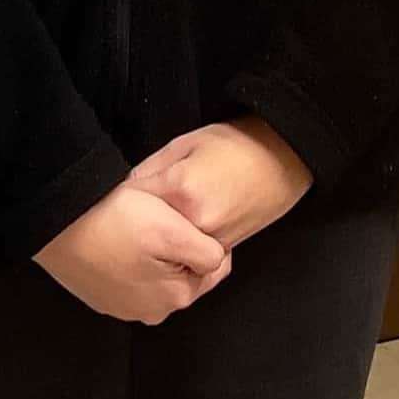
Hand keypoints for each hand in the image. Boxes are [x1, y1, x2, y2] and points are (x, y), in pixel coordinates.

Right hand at [35, 180, 231, 324]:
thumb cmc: (113, 221)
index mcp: (174, 297)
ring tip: (135, 225)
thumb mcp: (173, 229)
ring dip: (153, 253)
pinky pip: (128, 275)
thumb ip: (207, 252)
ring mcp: (122, 306)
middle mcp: (150, 311)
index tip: (184, 219)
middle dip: (178, 247)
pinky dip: (128, 258)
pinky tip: (117, 236)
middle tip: (158, 218)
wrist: (54, 222)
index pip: (214, 267)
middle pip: (184, 273)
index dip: (204, 237)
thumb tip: (218, 260)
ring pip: (156, 274)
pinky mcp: (99, 295)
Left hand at [126, 117, 311, 248]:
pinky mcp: (224, 250)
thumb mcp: (185, 143)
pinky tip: (181, 229)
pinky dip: (181, 246)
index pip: (133, 203)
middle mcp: (195, 223)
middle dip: (138, 223)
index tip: (115, 200)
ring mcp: (212, 241)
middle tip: (128, 214)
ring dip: (159, 238)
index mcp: (181, 190)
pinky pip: (191, 254)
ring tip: (157, 221)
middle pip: (148, 231)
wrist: (283, 159)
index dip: (121, 200)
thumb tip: (125, 190)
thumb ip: (151, 168)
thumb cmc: (235, 144)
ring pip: (168, 248)